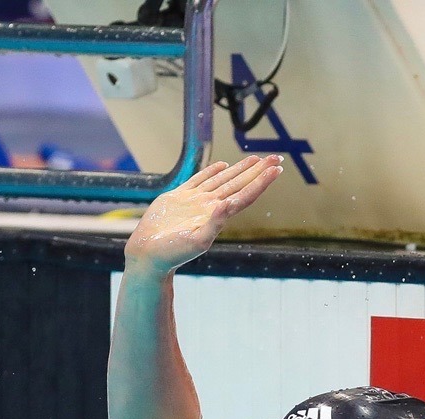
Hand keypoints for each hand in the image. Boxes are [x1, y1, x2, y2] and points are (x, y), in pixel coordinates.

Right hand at [125, 155, 282, 272]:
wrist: (148, 255)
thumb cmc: (172, 253)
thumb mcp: (196, 241)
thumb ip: (214, 223)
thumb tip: (227, 205)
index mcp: (217, 216)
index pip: (245, 195)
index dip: (261, 182)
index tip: (277, 169)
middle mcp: (209, 207)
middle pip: (239, 184)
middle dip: (258, 171)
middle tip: (275, 157)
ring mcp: (195, 201)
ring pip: (222, 180)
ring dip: (240, 169)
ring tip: (255, 158)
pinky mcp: (178, 197)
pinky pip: (199, 179)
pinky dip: (212, 171)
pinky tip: (223, 165)